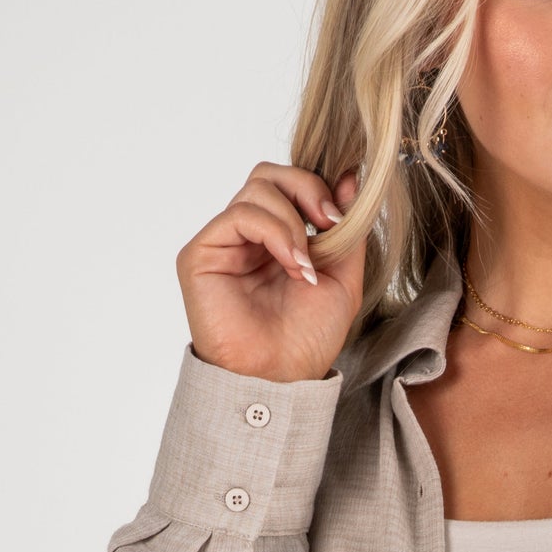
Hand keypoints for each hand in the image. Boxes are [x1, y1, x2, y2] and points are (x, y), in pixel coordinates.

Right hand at [175, 161, 367, 382]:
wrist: (283, 377)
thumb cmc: (308, 338)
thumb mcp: (343, 277)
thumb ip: (346, 228)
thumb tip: (351, 177)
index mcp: (276, 238)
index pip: (289, 184)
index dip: (317, 187)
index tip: (342, 217)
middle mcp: (246, 236)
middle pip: (269, 175)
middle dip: (306, 188)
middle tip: (329, 222)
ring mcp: (223, 243)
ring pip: (256, 189)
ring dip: (292, 221)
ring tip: (305, 265)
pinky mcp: (201, 254)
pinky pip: (240, 215)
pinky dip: (274, 232)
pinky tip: (292, 265)